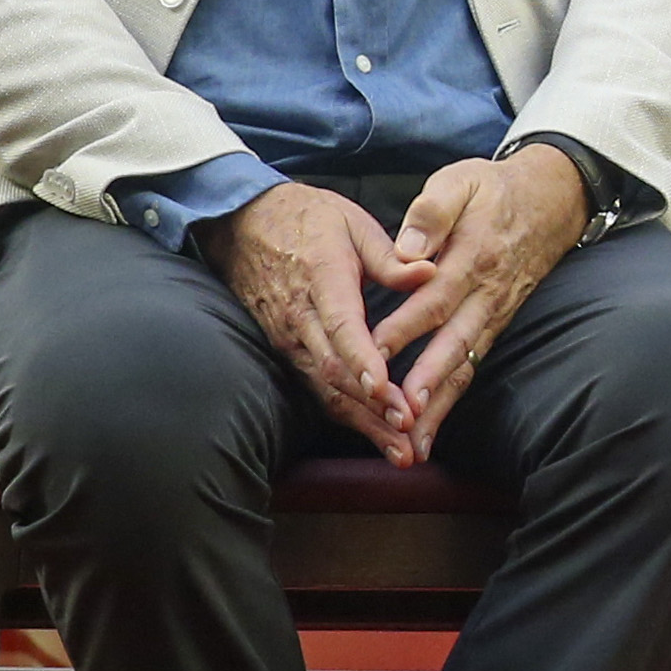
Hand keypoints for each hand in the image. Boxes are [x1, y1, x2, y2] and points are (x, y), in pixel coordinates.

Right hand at [220, 182, 424, 458]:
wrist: (242, 223)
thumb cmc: (308, 219)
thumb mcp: (352, 222)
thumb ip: (391, 256)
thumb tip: (429, 273)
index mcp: (321, 282)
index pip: (342, 330)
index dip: (365, 363)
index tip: (388, 391)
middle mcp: (300, 320)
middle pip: (335, 374)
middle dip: (372, 410)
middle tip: (407, 437)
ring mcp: (288, 338)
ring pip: (325, 388)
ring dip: (362, 421)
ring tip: (398, 450)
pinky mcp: (285, 348)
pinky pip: (314, 385)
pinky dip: (344, 410)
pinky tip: (372, 430)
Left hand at [378, 144, 595, 455]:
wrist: (555, 197)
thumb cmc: (496, 188)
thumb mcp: (461, 181)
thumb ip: (433, 211)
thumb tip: (409, 249)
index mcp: (474, 256)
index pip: (435, 297)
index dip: (405, 325)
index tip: (374, 351)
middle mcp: (488, 292)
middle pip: (455, 342)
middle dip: (427, 381)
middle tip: (401, 414)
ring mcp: (496, 311)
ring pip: (466, 363)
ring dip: (441, 403)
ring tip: (415, 441)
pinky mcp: (497, 322)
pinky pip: (474, 363)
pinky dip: (452, 396)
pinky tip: (431, 424)